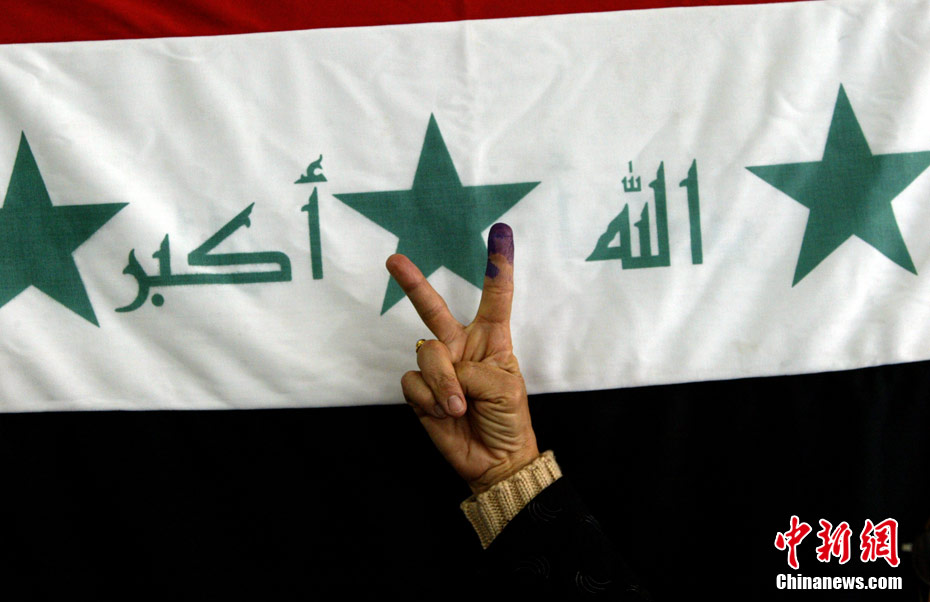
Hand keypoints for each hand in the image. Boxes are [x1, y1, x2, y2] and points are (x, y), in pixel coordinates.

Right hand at [387, 223, 538, 493]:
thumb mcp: (505, 386)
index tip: (500, 232)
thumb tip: (443, 370)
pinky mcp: (420, 389)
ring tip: (459, 407)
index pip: (495, 297)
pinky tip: (444, 414)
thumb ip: (472, 369)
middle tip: (393, 259)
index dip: (498, 266)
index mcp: (491, 338)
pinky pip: (413, 381)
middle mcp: (461, 345)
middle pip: (433, 307)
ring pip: (426, 353)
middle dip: (413, 283)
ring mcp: (438, 367)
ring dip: (443, 383)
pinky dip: (430, 399)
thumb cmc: (509, 419)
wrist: (493, 460)